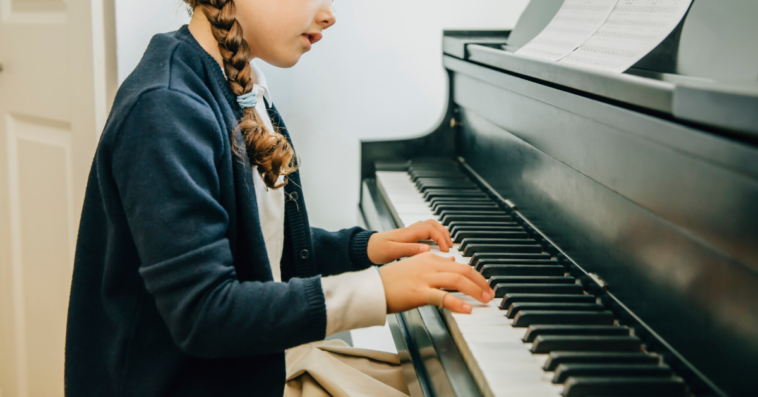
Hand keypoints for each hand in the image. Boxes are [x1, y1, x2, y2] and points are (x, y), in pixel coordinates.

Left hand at [367, 219, 452, 263]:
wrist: (365, 248)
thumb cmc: (376, 250)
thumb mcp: (392, 252)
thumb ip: (410, 250)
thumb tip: (427, 250)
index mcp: (408, 233)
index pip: (431, 230)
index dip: (442, 239)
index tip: (446, 250)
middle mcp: (410, 230)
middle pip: (433, 224)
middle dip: (445, 233)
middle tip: (450, 246)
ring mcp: (409, 232)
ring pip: (430, 225)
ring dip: (440, 232)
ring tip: (446, 244)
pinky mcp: (408, 236)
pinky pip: (425, 230)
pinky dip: (434, 234)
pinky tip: (434, 244)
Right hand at [379, 253, 494, 313]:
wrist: (374, 288)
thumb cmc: (392, 281)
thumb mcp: (416, 266)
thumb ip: (435, 264)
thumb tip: (452, 261)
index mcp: (429, 257)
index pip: (459, 264)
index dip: (475, 275)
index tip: (483, 284)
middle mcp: (429, 265)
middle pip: (463, 270)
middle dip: (481, 282)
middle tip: (490, 293)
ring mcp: (425, 278)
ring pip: (458, 280)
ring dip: (475, 290)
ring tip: (484, 300)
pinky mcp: (420, 292)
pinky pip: (443, 297)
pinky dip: (458, 303)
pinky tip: (467, 309)